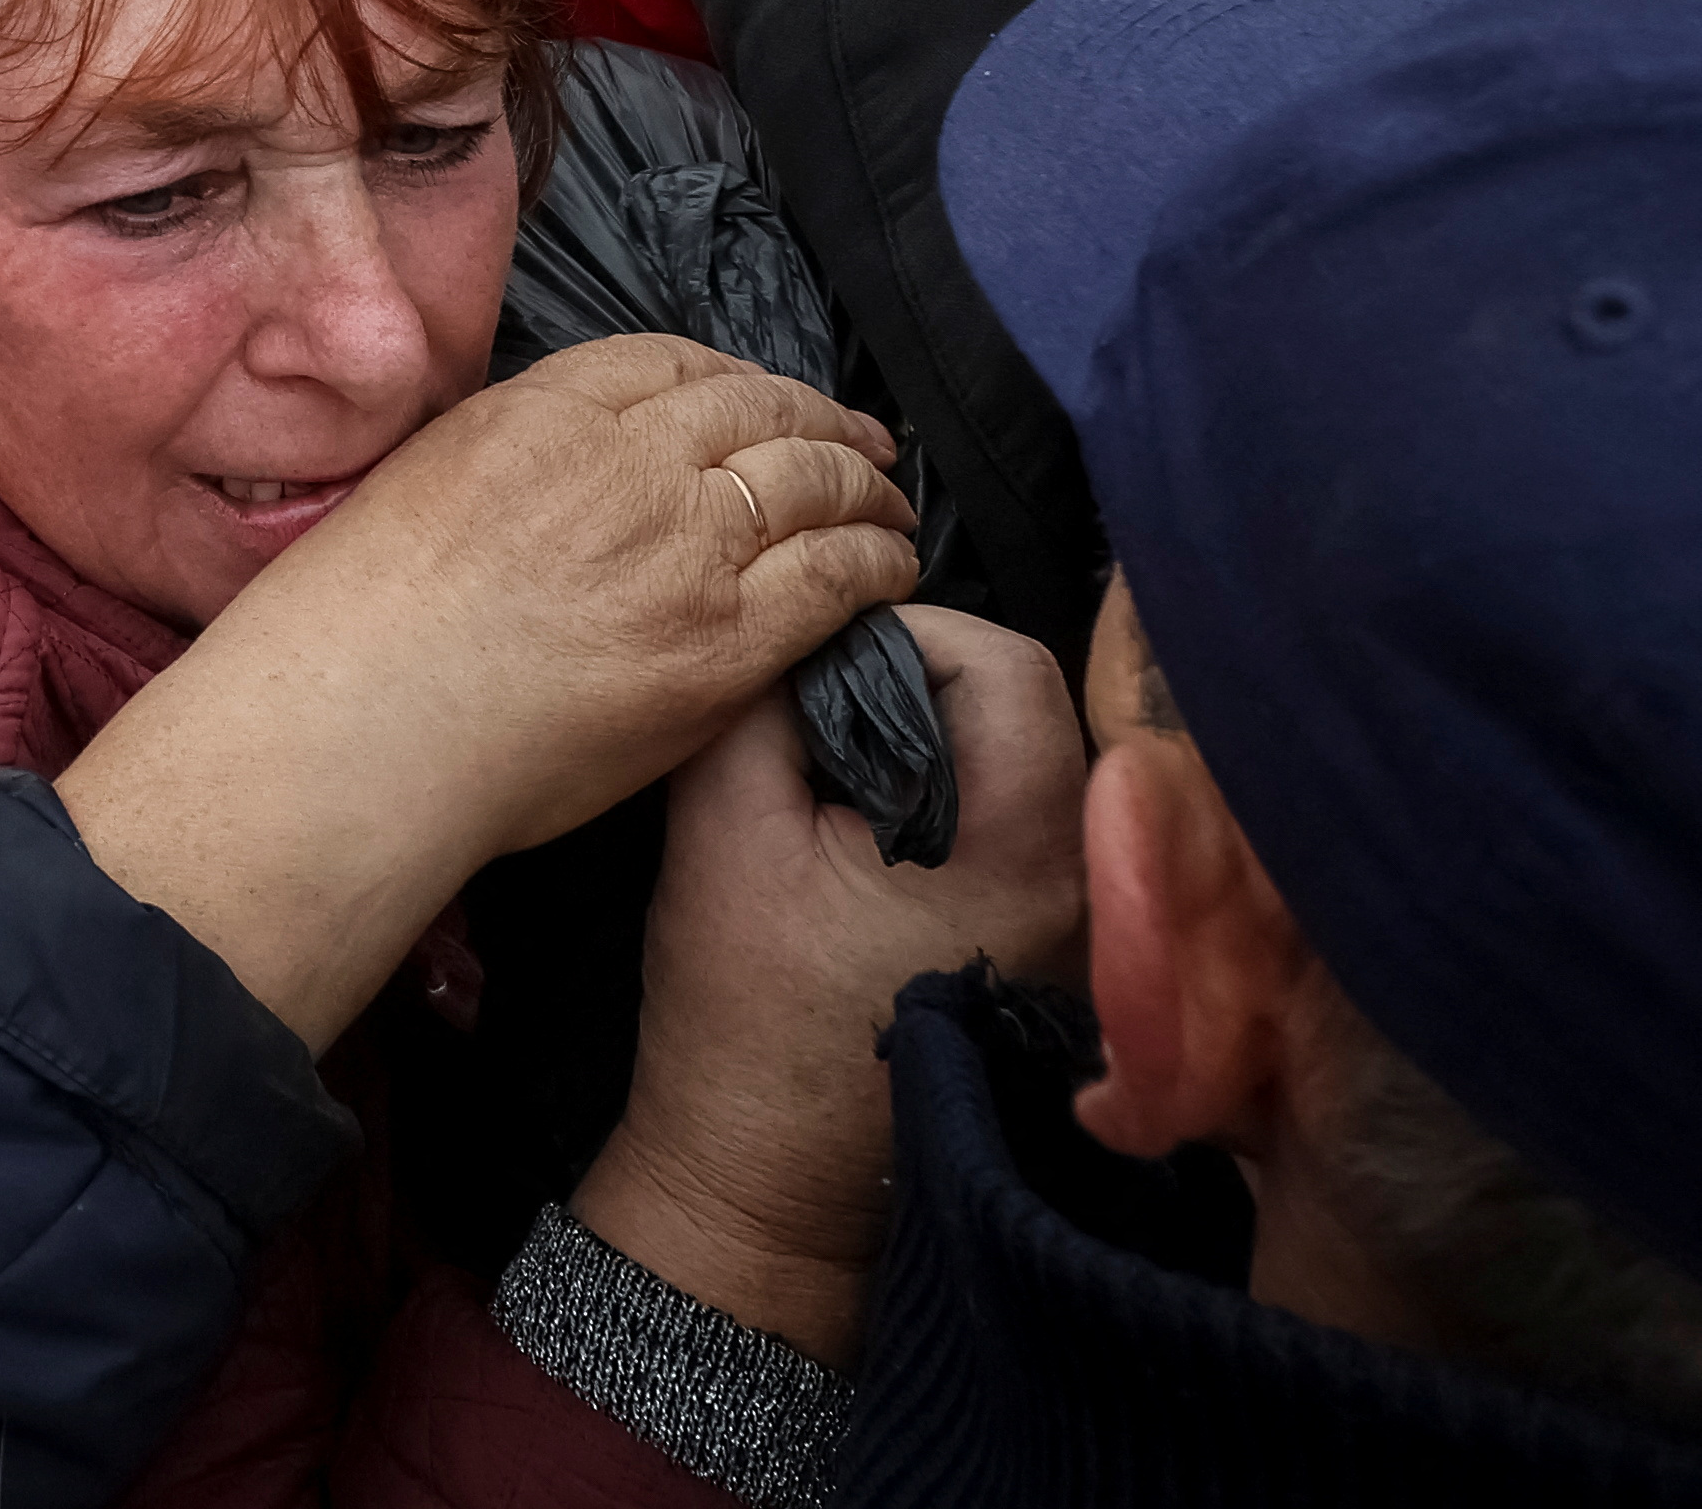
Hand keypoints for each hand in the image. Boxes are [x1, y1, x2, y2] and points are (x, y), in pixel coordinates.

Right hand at [55, 335, 914, 1050]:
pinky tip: (892, 570)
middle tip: (859, 442)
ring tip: (889, 505)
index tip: (757, 398)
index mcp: (542, 410)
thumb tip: (562, 466)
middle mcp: (627, 459)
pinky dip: (876, 564)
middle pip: (758, 410)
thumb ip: (511, 455)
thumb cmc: (358, 622)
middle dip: (821, 421)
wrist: (364, 720)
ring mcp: (685, 545)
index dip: (733, 378)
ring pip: (814, 483)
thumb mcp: (422, 479)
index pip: (669, 361)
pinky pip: (834, 577)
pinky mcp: (724, 640)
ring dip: (865, 487)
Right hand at [574, 607, 1085, 1364]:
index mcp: (1021, 855)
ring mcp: (1083, 939)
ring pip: (1032, 770)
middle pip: (1033, 713)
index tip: (828, 658)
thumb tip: (796, 626)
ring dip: (945, 745)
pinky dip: (960, 807)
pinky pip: (1028, 836)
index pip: (1010, 665)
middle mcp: (1085, 893)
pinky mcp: (1057, 966)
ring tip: (846, 772)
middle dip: (925, 685)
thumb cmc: (743, 1017)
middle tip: (829, 707)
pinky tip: (880, 838)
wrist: (766, 1181)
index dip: (911, 633)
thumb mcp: (721, 831)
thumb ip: (761, 704)